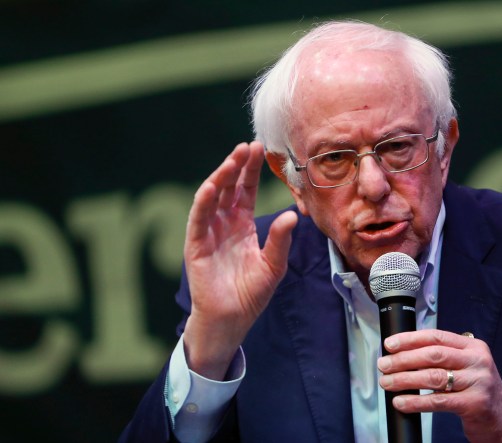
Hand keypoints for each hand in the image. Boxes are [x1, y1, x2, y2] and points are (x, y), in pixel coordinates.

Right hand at [183, 142, 296, 379]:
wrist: (231, 319)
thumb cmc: (251, 293)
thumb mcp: (274, 265)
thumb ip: (281, 240)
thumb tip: (293, 215)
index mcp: (243, 226)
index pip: (246, 192)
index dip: (252, 172)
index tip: (260, 150)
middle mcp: (224, 224)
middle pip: (230, 188)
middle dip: (238, 167)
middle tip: (249, 146)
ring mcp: (208, 233)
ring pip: (213, 198)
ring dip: (221, 177)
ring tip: (233, 159)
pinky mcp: (196, 245)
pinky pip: (198, 220)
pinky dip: (203, 202)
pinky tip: (211, 186)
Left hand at [377, 330, 501, 442]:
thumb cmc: (479, 392)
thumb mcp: (468, 367)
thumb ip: (445, 358)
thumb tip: (405, 354)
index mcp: (473, 347)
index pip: (437, 336)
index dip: (410, 339)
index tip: (390, 344)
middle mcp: (477, 361)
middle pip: (433, 355)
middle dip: (403, 359)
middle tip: (384, 364)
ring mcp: (477, 382)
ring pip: (433, 377)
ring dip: (404, 379)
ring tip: (387, 382)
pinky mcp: (474, 404)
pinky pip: (438, 401)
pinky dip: (415, 402)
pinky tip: (401, 402)